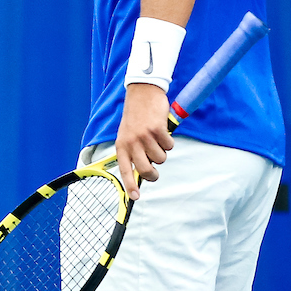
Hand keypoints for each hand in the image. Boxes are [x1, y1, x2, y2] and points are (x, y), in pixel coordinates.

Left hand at [115, 83, 173, 200]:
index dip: (130, 185)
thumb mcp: (127, 135)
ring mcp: (144, 136)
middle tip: (155, 172)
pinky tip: (162, 130)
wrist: (142, 93)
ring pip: (161, 158)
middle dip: (153, 174)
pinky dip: (169, 140)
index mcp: (122, 145)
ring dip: (162, 151)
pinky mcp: (157, 129)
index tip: (135, 197)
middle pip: (145, 170)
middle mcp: (132, 142)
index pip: (124, 170)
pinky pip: (169, 145)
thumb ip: (132, 151)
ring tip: (156, 138)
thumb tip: (142, 172)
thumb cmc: (136, 116)